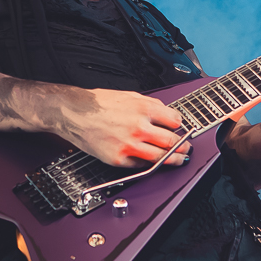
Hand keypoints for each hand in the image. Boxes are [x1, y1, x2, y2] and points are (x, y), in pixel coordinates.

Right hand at [58, 87, 191, 168]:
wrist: (74, 112)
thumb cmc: (98, 103)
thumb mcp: (130, 96)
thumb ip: (151, 105)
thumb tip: (167, 115)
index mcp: (144, 109)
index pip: (175, 121)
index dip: (181, 126)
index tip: (181, 129)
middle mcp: (139, 127)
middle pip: (171, 141)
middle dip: (183, 146)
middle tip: (186, 148)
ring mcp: (129, 145)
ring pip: (160, 157)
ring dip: (173, 159)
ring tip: (178, 160)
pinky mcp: (118, 158)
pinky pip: (140, 165)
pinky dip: (148, 163)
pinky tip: (151, 160)